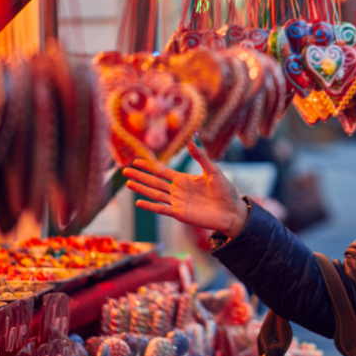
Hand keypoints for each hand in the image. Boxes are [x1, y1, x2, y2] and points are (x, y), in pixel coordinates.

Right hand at [123, 141, 248, 237]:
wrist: (232, 211)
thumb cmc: (225, 191)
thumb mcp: (213, 170)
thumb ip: (201, 157)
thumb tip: (190, 141)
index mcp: (184, 180)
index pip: (162, 171)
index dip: (149, 166)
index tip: (136, 160)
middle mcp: (178, 191)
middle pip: (154, 182)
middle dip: (140, 176)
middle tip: (124, 170)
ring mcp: (177, 203)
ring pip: (155, 194)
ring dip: (141, 189)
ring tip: (128, 183)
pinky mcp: (180, 214)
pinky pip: (162, 209)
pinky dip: (150, 206)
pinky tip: (138, 202)